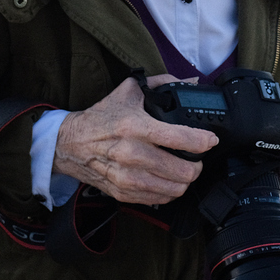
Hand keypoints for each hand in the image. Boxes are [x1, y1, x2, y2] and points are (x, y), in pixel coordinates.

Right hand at [53, 74, 219, 204]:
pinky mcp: (124, 193)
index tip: (210, 140)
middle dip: (197, 165)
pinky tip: (167, 179)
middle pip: (184, 171)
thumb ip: (161, 83)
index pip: (182, 139)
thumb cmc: (100, 118)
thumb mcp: (128, 92)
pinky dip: (169, 190)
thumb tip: (190, 81)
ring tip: (184, 170)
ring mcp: (128, 177)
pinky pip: (159, 199)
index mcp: (136, 127)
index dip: (204, 141)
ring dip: (185, 180)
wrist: (70, 144)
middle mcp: (132, 154)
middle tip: (196, 158)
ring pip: (175, 189)